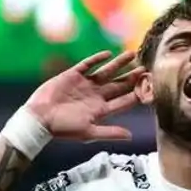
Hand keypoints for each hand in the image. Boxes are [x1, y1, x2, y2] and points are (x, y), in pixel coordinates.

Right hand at [25, 50, 146, 141]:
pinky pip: (87, 64)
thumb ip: (109, 132)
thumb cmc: (63, 128)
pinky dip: (97, 59)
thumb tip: (130, 136)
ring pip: (106, 72)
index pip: (123, 101)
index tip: (151, 88)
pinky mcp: (72, 75)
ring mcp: (85, 85)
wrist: (40, 118)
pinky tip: (108, 53)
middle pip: (118, 85)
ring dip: (119, 63)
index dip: (137, 94)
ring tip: (132, 54)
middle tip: (146, 69)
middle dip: (132, 77)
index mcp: (100, 110)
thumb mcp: (88, 132)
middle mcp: (95, 96)